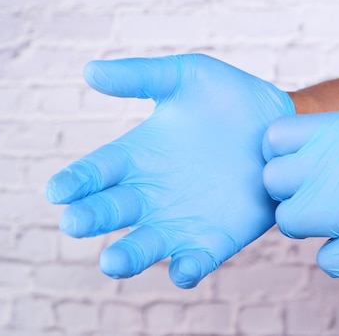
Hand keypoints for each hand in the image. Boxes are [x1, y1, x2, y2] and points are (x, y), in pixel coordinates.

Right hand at [46, 54, 293, 287]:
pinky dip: (186, 269)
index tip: (58, 190)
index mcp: (137, 155)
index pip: (96, 171)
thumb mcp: (185, 76)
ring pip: (144, 245)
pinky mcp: (214, 239)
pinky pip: (195, 261)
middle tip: (75, 222)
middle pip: (110, 211)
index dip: (76, 181)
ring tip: (112, 261)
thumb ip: (140, 76)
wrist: (280, 125)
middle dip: (91, 218)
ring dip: (126, 256)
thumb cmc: (229, 98)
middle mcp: (150, 193)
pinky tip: (183, 268)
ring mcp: (180, 220)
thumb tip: (89, 70)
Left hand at [262, 106, 338, 281]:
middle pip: (273, 182)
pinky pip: (326, 258)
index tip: (296, 166)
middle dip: (291, 192)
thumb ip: (337, 135)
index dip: (281, 155)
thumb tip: (297, 151)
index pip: (274, 138)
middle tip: (319, 196)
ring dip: (313, 223)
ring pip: (291, 221)